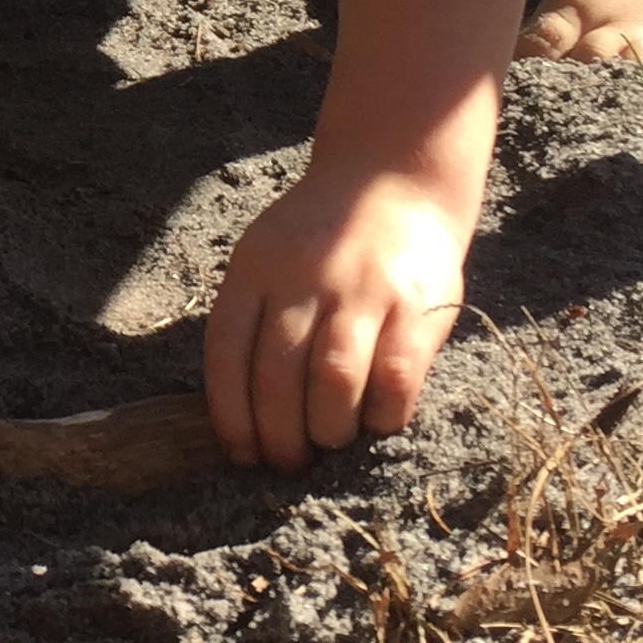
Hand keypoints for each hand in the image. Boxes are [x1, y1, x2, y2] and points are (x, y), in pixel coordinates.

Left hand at [202, 169, 469, 470]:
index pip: (227, 356)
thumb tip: (238, 411)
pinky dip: (382, 415)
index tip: (242, 454)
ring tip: (328, 441)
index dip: (231, 417)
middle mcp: (304, 280)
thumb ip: (251, 319)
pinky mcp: (416, 305)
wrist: (393, 180)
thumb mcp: (264, 257)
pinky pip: (396, 379)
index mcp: (255, 271)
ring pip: (333, 384)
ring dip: (327, 431)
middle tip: (288, 462)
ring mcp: (361, 291)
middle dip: (279, 438)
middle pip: (277, 379)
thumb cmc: (319, 238)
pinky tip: (375, 421)